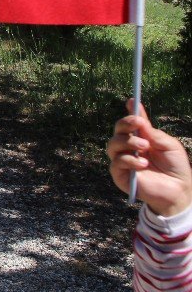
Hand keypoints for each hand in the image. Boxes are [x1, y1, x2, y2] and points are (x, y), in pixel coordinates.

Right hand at [107, 99, 191, 216]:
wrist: (179, 190)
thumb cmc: (176, 167)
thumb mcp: (170, 146)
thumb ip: (154, 134)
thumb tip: (140, 121)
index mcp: (141, 138)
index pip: (132, 123)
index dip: (131, 111)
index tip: (132, 101)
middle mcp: (129, 148)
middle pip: (117, 131)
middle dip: (125, 123)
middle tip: (137, 123)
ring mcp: (123, 161)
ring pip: (112, 145)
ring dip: (127, 142)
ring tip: (144, 147)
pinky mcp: (120, 176)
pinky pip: (116, 163)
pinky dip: (129, 161)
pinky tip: (143, 163)